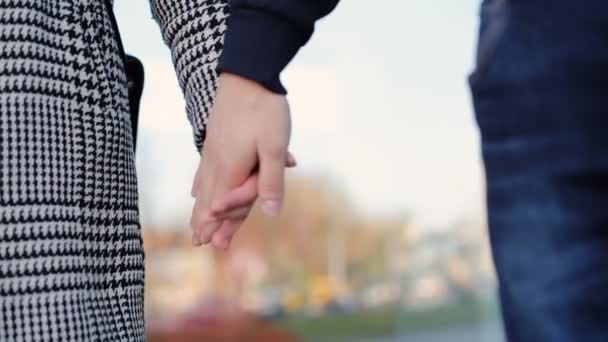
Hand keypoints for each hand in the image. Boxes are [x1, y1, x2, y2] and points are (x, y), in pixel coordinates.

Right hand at [190, 73, 291, 248]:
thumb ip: (271, 181)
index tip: (211, 246)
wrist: (247, 74)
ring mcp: (213, 151)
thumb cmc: (263, 110)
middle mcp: (216, 164)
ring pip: (204, 186)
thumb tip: (271, 213)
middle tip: (198, 243)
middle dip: (205, 222)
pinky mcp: (214, 141)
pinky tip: (195, 190)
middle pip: (209, 199)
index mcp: (231, 169)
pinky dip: (199, 186)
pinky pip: (203, 171)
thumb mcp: (274, 147)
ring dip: (201, 207)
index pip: (224, 206)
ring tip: (195, 223)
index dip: (220, 226)